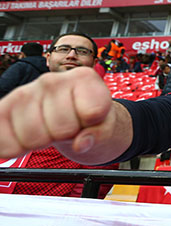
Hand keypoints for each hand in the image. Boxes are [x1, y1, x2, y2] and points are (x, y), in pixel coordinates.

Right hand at [0, 67, 114, 158]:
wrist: (69, 116)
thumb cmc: (90, 118)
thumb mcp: (105, 124)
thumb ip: (99, 133)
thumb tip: (81, 144)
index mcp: (83, 78)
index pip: (90, 113)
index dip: (91, 124)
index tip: (89, 119)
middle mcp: (51, 80)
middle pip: (60, 128)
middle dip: (66, 135)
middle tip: (68, 128)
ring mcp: (25, 92)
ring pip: (32, 136)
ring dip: (41, 142)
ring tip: (50, 130)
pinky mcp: (4, 108)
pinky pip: (3, 137)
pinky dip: (11, 147)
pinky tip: (24, 140)